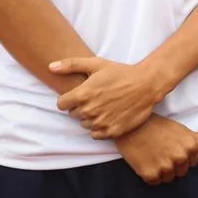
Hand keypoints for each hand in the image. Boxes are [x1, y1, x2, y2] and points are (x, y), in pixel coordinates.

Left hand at [52, 57, 167, 138]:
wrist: (147, 84)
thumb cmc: (121, 72)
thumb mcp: (97, 64)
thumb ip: (71, 65)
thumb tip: (50, 66)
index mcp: (83, 94)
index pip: (61, 104)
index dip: (69, 99)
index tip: (81, 94)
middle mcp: (89, 110)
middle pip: (74, 114)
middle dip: (82, 107)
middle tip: (97, 98)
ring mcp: (100, 122)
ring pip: (85, 125)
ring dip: (91, 118)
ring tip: (105, 106)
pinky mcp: (111, 131)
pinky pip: (95, 134)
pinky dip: (100, 127)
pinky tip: (110, 116)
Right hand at [114, 115, 197, 185]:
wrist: (133, 126)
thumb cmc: (159, 126)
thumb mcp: (183, 130)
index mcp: (190, 147)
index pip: (192, 163)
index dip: (182, 157)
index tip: (172, 149)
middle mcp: (180, 158)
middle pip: (181, 172)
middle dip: (173, 165)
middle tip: (162, 153)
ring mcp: (165, 167)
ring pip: (169, 178)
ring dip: (162, 171)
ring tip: (154, 156)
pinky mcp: (150, 174)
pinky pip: (155, 182)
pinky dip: (150, 175)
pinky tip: (146, 162)